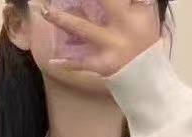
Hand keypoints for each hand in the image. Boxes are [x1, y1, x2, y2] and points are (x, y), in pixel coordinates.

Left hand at [30, 0, 162, 76]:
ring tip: (45, 11)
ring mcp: (110, 47)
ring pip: (84, 29)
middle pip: (104, 2)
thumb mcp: (145, 15)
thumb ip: (134, 1)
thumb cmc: (144, 39)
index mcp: (134, 13)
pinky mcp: (102, 65)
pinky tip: (52, 61)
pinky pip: (82, 64)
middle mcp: (122, 27)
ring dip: (63, 20)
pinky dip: (67, 64)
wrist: (146, 74)